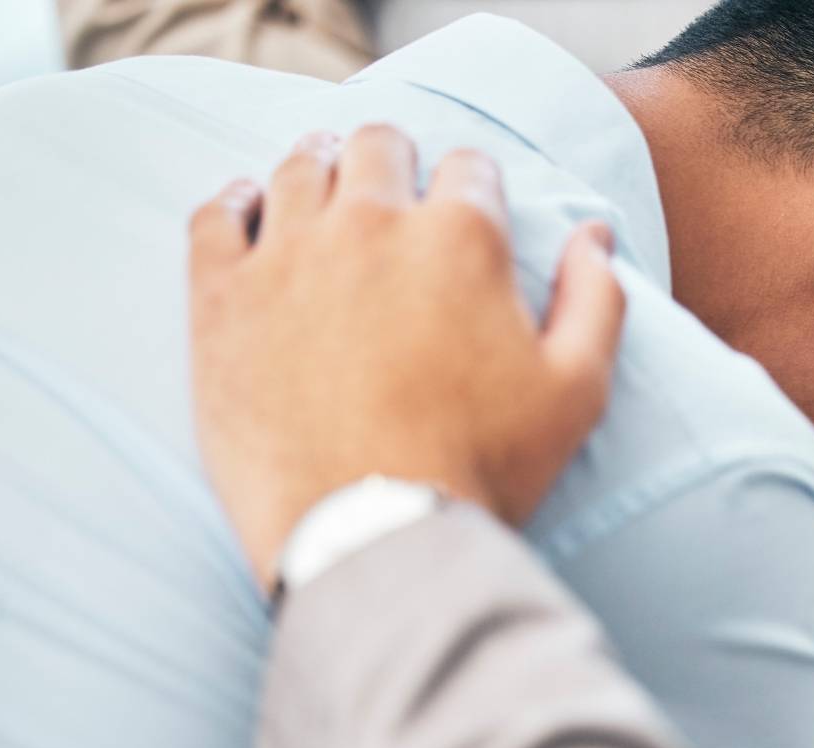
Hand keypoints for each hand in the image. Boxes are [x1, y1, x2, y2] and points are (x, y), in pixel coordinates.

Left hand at [189, 125, 627, 589]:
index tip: (467, 212)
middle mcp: (370, 224)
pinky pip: (217, 215)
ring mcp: (288, 255)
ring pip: (297, 168)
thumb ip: (595, 299)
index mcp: (462, 239)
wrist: (373, 536)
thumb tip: (594, 233)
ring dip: (319, 169)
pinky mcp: (223, 297)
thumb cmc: (484, 468)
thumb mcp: (577, 392)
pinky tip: (250, 213)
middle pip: (377, 146)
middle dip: (393, 161)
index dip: (474, 186)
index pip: (469, 168)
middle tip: (393, 191)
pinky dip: (236, 204)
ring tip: (324, 188)